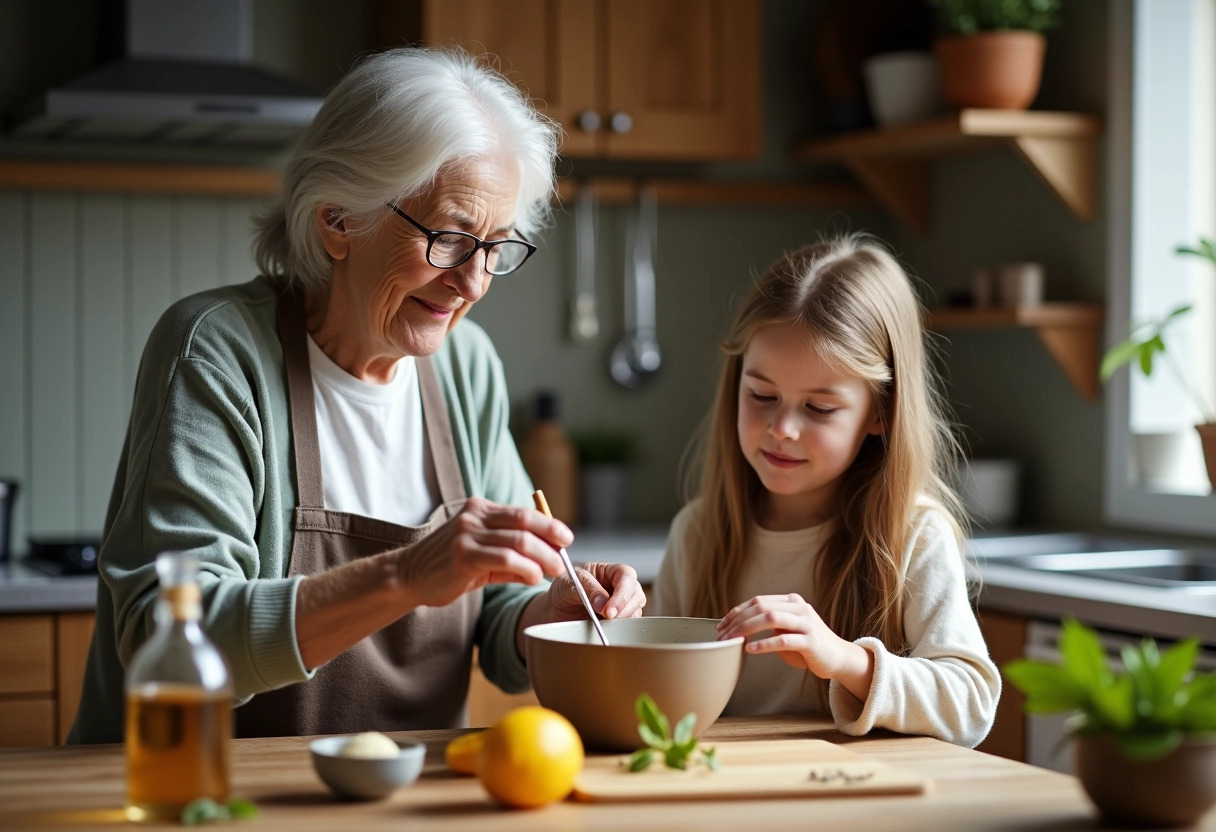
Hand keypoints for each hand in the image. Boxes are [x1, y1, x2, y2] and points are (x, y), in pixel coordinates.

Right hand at [394, 497, 569, 608]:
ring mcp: (467, 533)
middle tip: (565, 556)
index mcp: (480, 509)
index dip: (549, 524)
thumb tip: (549, 560)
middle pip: (525, 521)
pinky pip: (504, 558)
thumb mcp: (481, 552)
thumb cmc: (448, 566)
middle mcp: (474, 516)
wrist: (408, 576)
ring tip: (555, 571)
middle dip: (552, 537)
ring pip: (519, 540)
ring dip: (544, 557)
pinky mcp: (463, 555)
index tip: (566, 538)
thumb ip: (512, 553)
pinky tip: (534, 577)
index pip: (523, 512)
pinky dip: (525, 568)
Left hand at [516, 561, 645, 654]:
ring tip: (603, 625)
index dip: (622, 593)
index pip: (626, 576)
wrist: (555, 610)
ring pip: (635, 612)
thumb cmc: (563, 590)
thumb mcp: (569, 583)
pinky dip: (620, 631)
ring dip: (623, 621)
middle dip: (623, 609)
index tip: (609, 611)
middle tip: (607, 620)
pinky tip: (607, 632)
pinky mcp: (620, 622)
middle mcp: (620, 587)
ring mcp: (622, 605)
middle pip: (635, 595)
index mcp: (610, 571)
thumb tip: (603, 604)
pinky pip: (628, 627)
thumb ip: (587, 589)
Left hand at [715, 593, 854, 678]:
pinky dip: (764, 644)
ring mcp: (806, 623)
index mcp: (791, 601)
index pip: (758, 601)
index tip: (721, 625)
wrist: (837, 658)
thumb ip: (768, 623)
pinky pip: (783, 640)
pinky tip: (749, 649)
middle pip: (762, 607)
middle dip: (738, 621)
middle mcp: (799, 608)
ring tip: (732, 640)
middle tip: (722, 636)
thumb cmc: (806, 646)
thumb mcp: (786, 629)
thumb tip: (736, 626)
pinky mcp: (811, 641)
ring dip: (747, 629)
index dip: (737, 612)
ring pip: (771, 618)